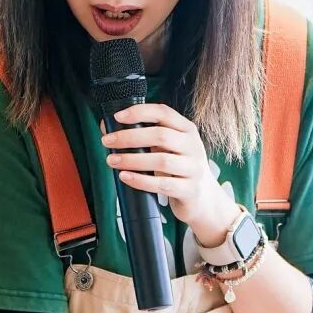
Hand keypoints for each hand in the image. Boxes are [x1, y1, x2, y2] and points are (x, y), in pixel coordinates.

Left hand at [102, 104, 236, 244]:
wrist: (205, 200)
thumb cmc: (180, 170)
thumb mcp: (169, 149)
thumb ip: (146, 138)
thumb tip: (108, 128)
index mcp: (187, 130)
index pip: (163, 112)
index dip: (139, 112)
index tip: (117, 117)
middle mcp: (193, 146)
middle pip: (160, 136)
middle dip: (129, 137)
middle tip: (108, 141)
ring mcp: (194, 169)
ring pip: (161, 160)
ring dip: (132, 159)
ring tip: (112, 160)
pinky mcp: (190, 190)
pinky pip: (163, 184)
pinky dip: (141, 181)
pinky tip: (125, 177)